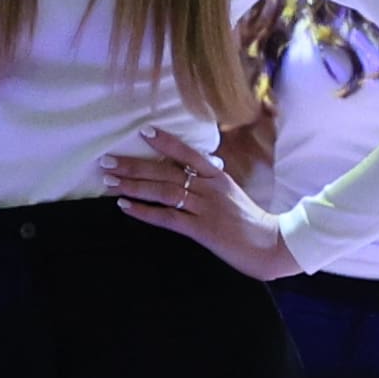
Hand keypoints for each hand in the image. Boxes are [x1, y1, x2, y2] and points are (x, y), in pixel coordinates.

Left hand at [107, 128, 299, 277]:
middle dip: (134, 166)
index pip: (189, 153)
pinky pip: (168, 218)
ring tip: (109, 182)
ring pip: (164, 191)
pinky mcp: (202, 230)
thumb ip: (211, 183)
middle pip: (166, 172)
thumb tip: (188, 173)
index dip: (166, 142)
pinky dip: (145, 211)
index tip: (143, 132)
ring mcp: (206, 208)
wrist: (271, 245)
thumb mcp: (231, 194)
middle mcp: (210, 188)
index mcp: (218, 177)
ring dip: (134, 186)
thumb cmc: (250, 222)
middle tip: (107, 161)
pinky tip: (126, 207)